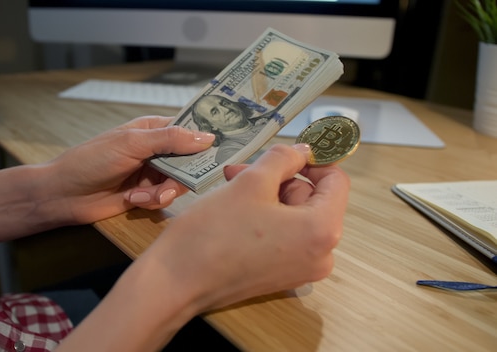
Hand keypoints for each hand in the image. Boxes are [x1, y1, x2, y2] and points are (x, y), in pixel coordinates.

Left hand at [44, 116, 214, 223]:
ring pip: (180, 183)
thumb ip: (170, 140)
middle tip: (174, 181)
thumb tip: (207, 138)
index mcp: (153, 129)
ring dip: (163, 192)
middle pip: (190, 160)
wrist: (64, 194)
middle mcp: (156, 150)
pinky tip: (133, 200)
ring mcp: (152, 173)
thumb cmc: (91, 160)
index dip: (205, 138)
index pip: (188, 129)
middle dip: (184, 174)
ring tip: (143, 196)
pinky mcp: (147, 195)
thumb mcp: (132, 144)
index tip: (224, 146)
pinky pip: (165, 199)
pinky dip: (151, 201)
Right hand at [141, 143, 349, 312]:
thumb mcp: (251, 182)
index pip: (336, 181)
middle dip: (280, 178)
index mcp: (322, 231)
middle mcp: (320, 255)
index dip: (312, 159)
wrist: (177, 281)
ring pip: (294, 216)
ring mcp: (300, 269)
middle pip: (312, 199)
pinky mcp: (280, 276)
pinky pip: (283, 236)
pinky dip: (265, 216)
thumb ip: (283, 159)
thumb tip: (302, 151)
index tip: (287, 150)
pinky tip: (236, 205)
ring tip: (233, 183)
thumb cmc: (214, 233)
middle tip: (244, 168)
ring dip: (267, 194)